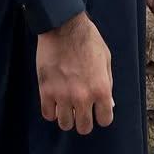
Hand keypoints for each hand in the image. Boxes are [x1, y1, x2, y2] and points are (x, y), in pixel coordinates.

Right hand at [36, 12, 113, 134]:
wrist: (63, 26)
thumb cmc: (87, 39)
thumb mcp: (106, 59)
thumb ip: (107, 82)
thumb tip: (107, 103)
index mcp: (101, 89)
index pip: (104, 120)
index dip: (101, 115)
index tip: (97, 110)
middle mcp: (83, 97)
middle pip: (84, 127)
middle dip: (84, 120)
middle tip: (80, 110)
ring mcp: (63, 96)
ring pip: (65, 125)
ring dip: (67, 117)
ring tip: (66, 106)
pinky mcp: (46, 91)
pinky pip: (48, 114)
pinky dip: (51, 111)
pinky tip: (54, 101)